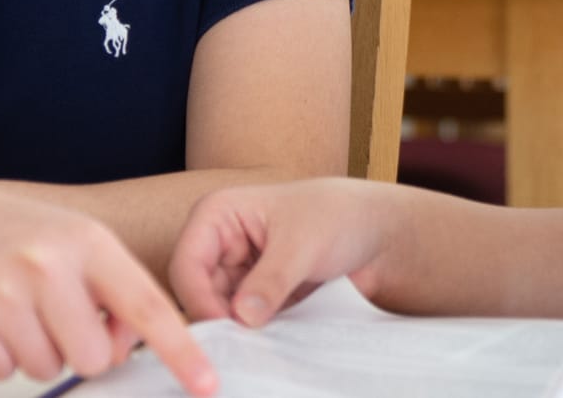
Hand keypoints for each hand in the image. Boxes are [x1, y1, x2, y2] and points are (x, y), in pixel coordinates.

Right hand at [0, 185, 219, 394]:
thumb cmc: (24, 236)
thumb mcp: (81, 244)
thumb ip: (116, 293)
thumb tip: (127, 349)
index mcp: (90, 243)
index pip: (147, 306)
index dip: (180, 352)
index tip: (205, 384)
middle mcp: (48, 263)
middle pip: (93, 357)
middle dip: (81, 351)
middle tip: (58, 320)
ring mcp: (3, 290)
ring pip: (47, 369)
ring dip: (37, 354)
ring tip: (20, 313)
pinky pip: (3, 373)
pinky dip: (0, 358)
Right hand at [169, 178, 404, 326]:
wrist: (376, 234)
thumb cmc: (338, 218)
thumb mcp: (303, 245)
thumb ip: (271, 280)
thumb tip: (242, 317)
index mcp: (217, 215)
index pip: (186, 264)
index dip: (198, 299)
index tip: (226, 328)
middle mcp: (218, 244)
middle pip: (196, 294)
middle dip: (218, 320)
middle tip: (242, 347)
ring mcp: (235, 273)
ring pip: (217, 312)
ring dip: (236, 331)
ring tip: (259, 347)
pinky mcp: (253, 297)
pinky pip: (241, 323)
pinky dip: (253, 336)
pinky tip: (270, 345)